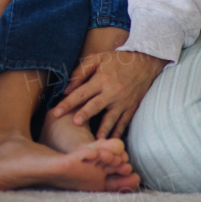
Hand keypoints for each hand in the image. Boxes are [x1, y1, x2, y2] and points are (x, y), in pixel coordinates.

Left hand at [51, 49, 167, 139]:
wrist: (144, 63)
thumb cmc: (116, 61)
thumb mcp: (97, 59)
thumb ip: (80, 72)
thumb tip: (66, 89)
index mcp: (101, 79)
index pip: (81, 93)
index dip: (68, 102)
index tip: (57, 112)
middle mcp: (112, 92)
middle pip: (95, 105)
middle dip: (84, 114)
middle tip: (74, 123)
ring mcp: (123, 102)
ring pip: (111, 118)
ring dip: (103, 130)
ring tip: (95, 142)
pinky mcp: (131, 108)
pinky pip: (124, 123)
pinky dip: (117, 133)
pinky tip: (111, 142)